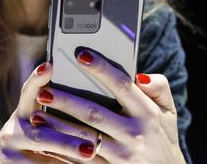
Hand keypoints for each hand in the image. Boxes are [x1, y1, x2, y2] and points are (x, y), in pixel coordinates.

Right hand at [0, 62, 98, 162]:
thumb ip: (52, 117)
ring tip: (89, 159)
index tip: (48, 66)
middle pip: (41, 137)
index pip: (27, 94)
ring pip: (43, 162)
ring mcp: (8, 156)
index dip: (36, 80)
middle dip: (67, 143)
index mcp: (21, 115)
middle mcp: (12, 133)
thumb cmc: (23, 144)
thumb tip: (88, 108)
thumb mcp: (31, 125)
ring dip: (67, 162)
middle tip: (90, 147)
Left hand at [33, 49, 184, 162]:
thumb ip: (160, 88)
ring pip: (82, 137)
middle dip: (67, 100)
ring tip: (36, 114)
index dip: (101, 68)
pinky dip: (62, 150)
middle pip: (94, 112)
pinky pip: (81, 160)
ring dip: (57, 126)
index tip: (81, 54)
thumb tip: (139, 75)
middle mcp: (134, 134)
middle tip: (44, 89)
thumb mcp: (169, 113)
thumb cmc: (164, 140)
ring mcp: (120, 155)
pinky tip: (46, 140)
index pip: (121, 85)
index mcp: (147, 113)